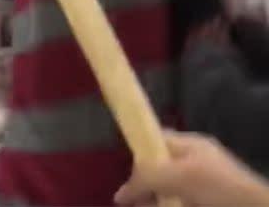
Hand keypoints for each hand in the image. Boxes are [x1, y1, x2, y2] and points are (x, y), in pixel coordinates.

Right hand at [115, 131, 268, 206]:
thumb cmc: (222, 190)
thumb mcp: (181, 176)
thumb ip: (148, 177)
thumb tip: (119, 195)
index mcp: (191, 147)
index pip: (155, 139)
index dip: (137, 152)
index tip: (123, 171)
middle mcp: (194, 165)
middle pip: (156, 170)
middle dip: (141, 184)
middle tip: (128, 200)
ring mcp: (199, 190)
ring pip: (165, 193)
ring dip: (150, 200)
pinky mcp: (199, 204)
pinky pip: (174, 203)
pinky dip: (164, 206)